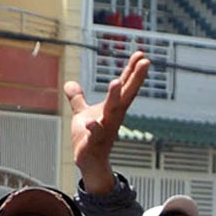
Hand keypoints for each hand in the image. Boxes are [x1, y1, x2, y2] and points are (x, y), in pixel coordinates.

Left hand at [66, 50, 148, 193]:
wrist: (89, 161)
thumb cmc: (90, 137)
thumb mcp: (83, 114)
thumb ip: (78, 99)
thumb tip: (70, 83)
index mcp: (113, 108)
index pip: (125, 85)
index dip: (132, 70)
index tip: (141, 54)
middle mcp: (114, 116)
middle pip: (126, 94)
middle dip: (135, 78)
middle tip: (145, 62)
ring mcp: (106, 128)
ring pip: (112, 111)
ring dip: (114, 98)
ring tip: (116, 82)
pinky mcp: (95, 141)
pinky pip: (96, 133)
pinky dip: (95, 127)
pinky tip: (92, 122)